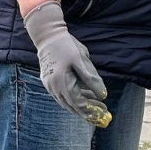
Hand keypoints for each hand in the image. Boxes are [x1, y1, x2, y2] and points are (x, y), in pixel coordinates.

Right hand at [23, 0, 109, 125]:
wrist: (47, 36)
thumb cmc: (66, 46)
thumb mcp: (81, 60)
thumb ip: (92, 79)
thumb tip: (103, 95)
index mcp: (62, 84)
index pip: (78, 104)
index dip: (91, 110)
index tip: (103, 114)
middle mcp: (54, 88)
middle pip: (72, 106)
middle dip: (88, 111)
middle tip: (103, 112)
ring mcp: (50, 86)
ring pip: (67, 102)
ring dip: (82, 104)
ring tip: (97, 102)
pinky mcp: (49, 82)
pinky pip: (62, 95)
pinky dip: (74, 97)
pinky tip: (85, 94)